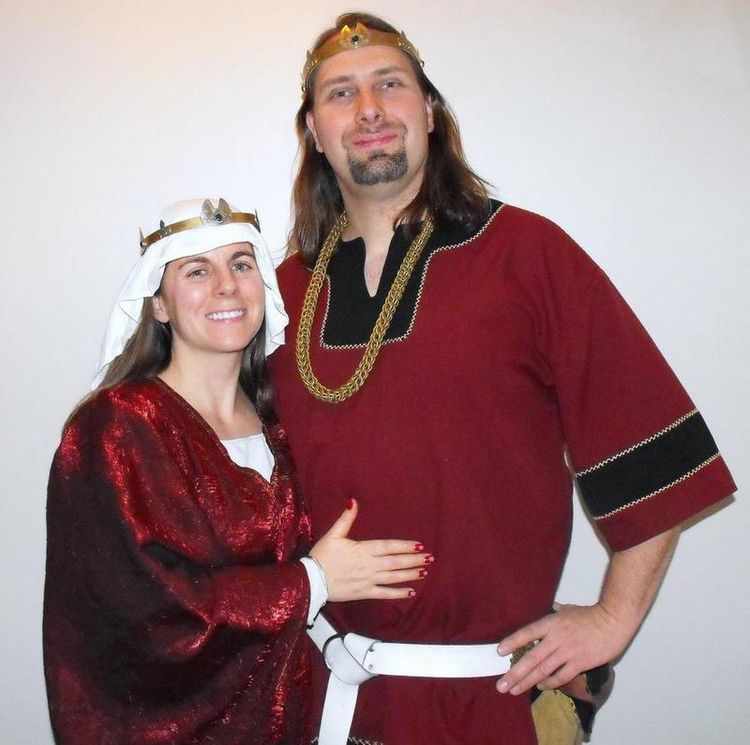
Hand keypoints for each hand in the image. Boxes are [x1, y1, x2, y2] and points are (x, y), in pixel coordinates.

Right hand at [309, 499, 430, 601]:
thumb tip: (352, 501)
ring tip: (424, 572)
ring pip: (393, 578)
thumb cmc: (321, 556)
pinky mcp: (364, 592)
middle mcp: (369, 565)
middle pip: (395, 562)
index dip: (405, 546)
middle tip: (429, 558)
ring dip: (410, 575)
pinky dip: (397, 594)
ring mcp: (368, 580)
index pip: (389, 547)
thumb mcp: (333, 535)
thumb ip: (345, 519)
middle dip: (413, 560)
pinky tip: (410, 592)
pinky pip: (384, 594)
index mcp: (363, 550)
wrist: (311, 580)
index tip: (419, 545)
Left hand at [495, 603, 631, 694]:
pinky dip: (550, 683)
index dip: (512, 641)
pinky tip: (540, 687)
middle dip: (514, 673)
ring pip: (543, 670)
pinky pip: (561, 676)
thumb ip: (557, 611)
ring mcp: (567, 652)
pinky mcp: (580, 663)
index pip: (527, 633)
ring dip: (527, 682)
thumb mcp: (568, 609)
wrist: (613, 622)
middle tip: (501, 685)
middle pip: (531, 658)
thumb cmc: (591, 615)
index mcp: (551, 623)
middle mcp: (556, 639)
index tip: (499, 651)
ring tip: (514, 690)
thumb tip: (551, 607)